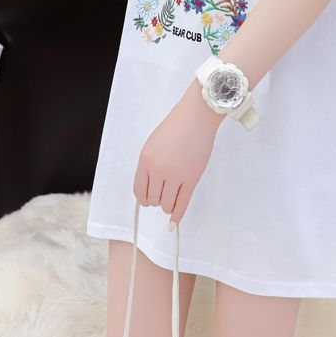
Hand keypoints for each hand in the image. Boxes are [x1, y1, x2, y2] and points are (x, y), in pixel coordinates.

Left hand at [133, 90, 220, 228]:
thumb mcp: (153, 143)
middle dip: (156, 200)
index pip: (138, 190)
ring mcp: (175, 174)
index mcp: (145, 159)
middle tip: (163, 195)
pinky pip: (182, 202)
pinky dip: (178, 214)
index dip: (143, 198)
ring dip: (167, 205)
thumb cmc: (176, 126)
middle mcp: (158, 169)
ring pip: (166, 204)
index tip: (147, 200)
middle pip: (152, 199)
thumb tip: (149, 187)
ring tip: (172, 198)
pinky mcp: (191, 178)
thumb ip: (149, 164)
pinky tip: (175, 220)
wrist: (197, 116)